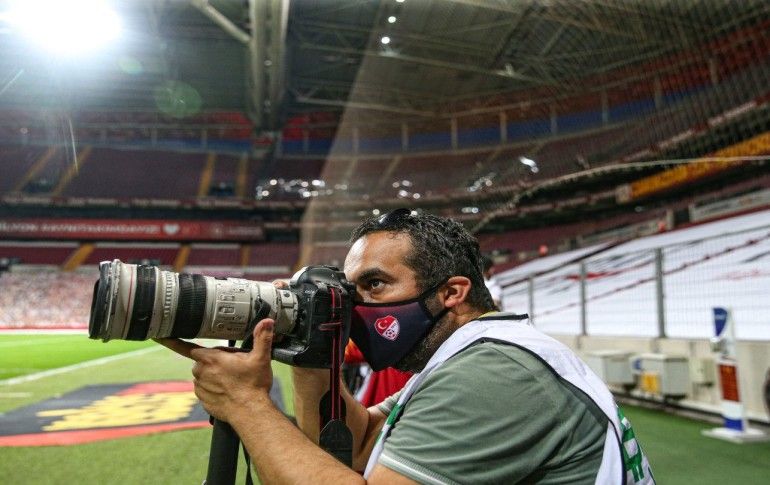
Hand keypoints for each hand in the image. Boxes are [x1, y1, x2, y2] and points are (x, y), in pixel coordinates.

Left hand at [155, 318, 275, 421]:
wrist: (250, 413)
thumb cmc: (253, 386)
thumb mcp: (261, 358)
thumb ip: (262, 338)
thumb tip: (267, 322)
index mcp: (212, 359)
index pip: (186, 346)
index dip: (172, 340)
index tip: (159, 336)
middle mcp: (202, 372)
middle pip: (202, 360)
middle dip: (214, 360)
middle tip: (232, 365)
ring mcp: (200, 387)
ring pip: (203, 375)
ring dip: (213, 375)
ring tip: (231, 380)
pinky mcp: (203, 400)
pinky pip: (204, 389)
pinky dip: (213, 388)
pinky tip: (227, 391)